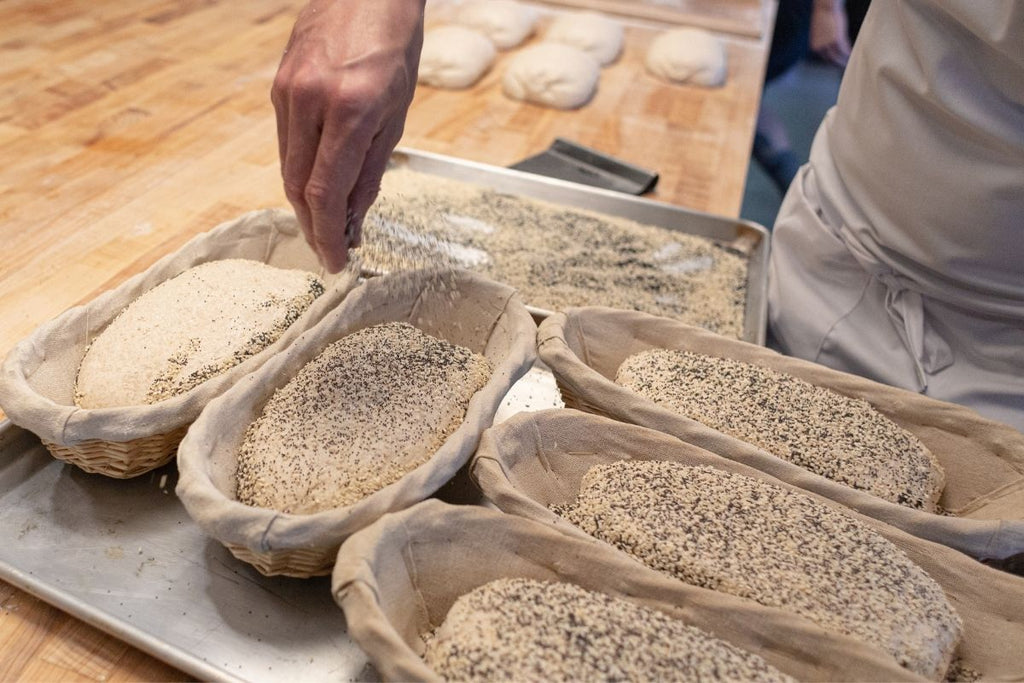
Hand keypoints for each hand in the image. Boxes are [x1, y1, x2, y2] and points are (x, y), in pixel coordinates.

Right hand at [272, 0, 424, 271]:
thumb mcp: (396, 114)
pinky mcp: (278, 85)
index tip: (336, 261)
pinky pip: (286, 142)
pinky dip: (301, 171)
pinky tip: (317, 185)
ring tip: (327, 226)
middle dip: (314, 227)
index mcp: (349, 110)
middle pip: (298, 186)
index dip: (328, 235)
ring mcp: (288, 91)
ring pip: (288, 167)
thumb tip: (352, 218)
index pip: (325, 192)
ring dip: (306, 203)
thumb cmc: (394, 45)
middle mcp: (311, 101)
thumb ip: (370, 170)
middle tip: (331, 252)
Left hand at [810, 0, 850, 67]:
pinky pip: (845, 50)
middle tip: (847, 66)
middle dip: (840, 63)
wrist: (825, 7)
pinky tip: (854, 54)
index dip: (833, 61)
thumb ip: (825, 39)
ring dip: (846, 60)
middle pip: (831, 60)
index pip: (824, 57)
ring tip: (852, 62)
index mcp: (814, 46)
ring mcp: (828, 44)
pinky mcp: (837, 40)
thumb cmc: (824, 16)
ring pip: (838, 57)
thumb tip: (832, 43)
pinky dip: (849, 53)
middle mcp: (820, 48)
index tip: (840, 62)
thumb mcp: (822, 31)